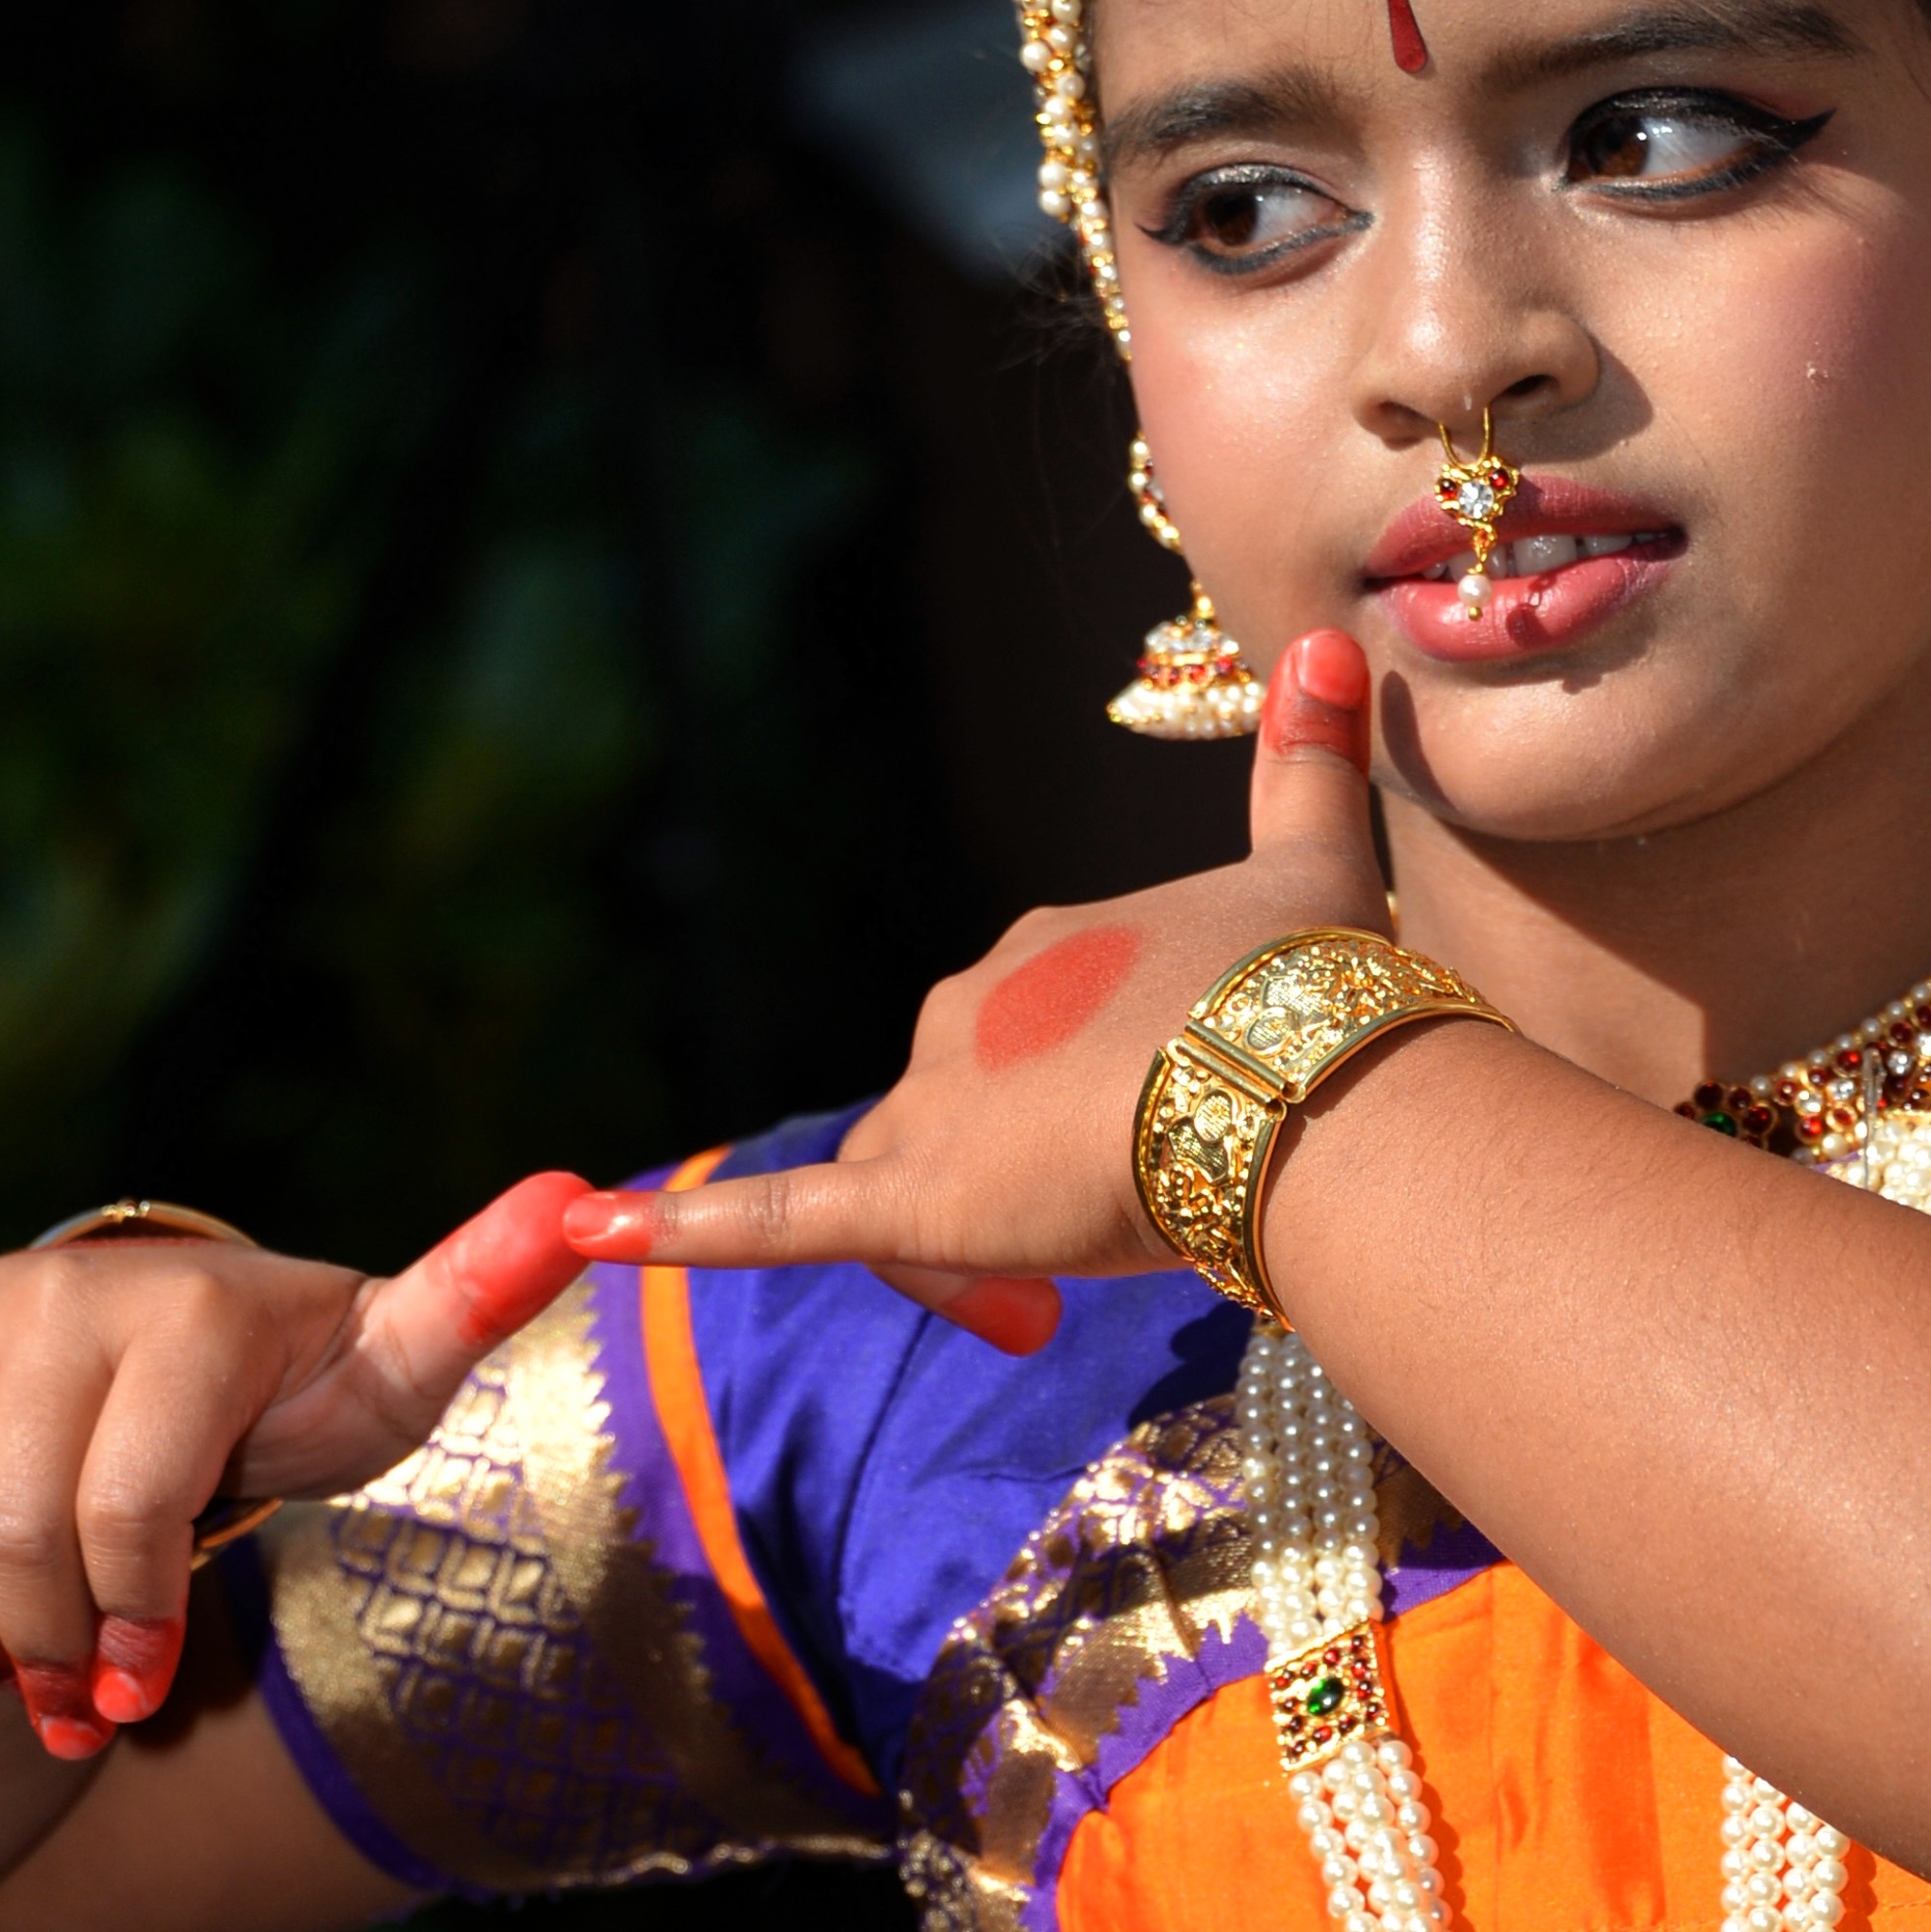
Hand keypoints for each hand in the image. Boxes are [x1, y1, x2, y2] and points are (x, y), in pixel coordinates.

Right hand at [0, 1172, 594, 1759]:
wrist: (229, 1336)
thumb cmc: (320, 1378)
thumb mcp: (401, 1357)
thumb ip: (477, 1293)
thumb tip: (579, 1199)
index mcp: (177, 1311)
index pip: (125, 1502)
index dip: (133, 1611)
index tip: (142, 1692)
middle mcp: (59, 1297)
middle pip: (12, 1526)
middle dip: (48, 1640)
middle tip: (90, 1710)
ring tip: (16, 1686)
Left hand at [563, 631, 1387, 1339]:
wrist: (1294, 1079)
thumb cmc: (1318, 988)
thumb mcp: (1317, 869)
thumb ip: (1308, 766)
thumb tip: (1329, 642)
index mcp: (1051, 950)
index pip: (1027, 1046)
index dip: (1082, 1113)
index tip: (1161, 1158)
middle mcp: (971, 1010)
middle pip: (956, 1121)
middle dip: (1021, 1190)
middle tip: (1120, 1231)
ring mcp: (936, 1101)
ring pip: (897, 1186)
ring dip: (960, 1245)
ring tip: (1050, 1289)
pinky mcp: (913, 1196)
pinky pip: (775, 1218)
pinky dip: (685, 1226)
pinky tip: (601, 1231)